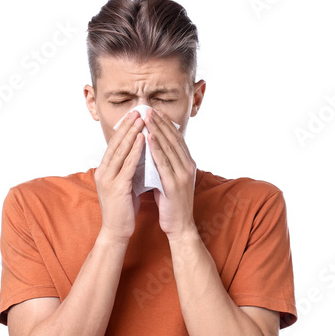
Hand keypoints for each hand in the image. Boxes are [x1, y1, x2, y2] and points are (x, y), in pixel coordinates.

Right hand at [94, 110, 144, 240]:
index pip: (114, 144)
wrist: (116, 231)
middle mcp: (103, 171)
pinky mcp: (117, 187)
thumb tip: (139, 153)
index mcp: (104, 170)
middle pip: (116, 143)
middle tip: (139, 110)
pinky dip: (136, 151)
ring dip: (132, 133)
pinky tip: (144, 139)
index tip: (135, 115)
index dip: (124, 128)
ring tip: (142, 119)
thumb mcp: (124, 183)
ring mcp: (108, 179)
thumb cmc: (123, 208)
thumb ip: (128, 168)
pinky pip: (128, 165)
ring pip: (121, 151)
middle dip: (128, 126)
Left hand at [144, 109, 197, 239]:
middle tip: (149, 108)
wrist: (180, 227)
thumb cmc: (172, 204)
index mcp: (187, 164)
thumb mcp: (169, 180)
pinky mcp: (174, 184)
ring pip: (168, 147)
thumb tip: (153, 151)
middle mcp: (188, 166)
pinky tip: (148, 138)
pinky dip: (155, 148)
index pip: (176, 139)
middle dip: (160, 123)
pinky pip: (163, 163)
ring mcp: (182, 175)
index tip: (155, 112)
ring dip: (157, 130)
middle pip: (173, 139)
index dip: (166, 124)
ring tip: (146, 117)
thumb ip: (165, 165)